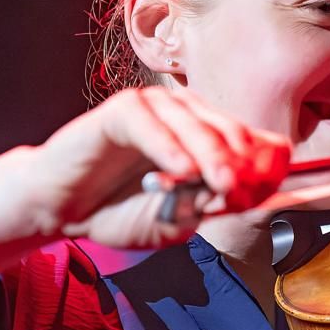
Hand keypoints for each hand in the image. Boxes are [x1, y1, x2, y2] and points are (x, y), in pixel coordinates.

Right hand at [22, 86, 289, 247]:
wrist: (62, 210)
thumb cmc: (119, 211)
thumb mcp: (176, 220)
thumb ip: (208, 204)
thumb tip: (244, 191)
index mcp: (210, 141)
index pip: (255, 142)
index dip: (265, 166)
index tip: (266, 193)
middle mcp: (189, 118)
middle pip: (231, 131)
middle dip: (241, 163)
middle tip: (242, 190)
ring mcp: (156, 109)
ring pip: (194, 123)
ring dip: (211, 154)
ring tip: (220, 183)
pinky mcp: (122, 110)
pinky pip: (150, 122)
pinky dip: (168, 146)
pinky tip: (179, 170)